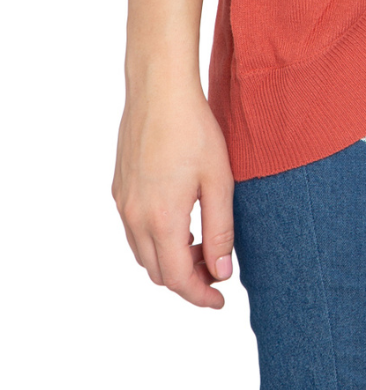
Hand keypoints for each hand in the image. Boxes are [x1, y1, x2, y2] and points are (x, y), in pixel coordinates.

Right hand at [113, 84, 234, 308]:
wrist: (159, 90)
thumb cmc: (194, 130)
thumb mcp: (219, 181)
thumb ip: (221, 231)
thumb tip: (222, 272)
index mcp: (161, 220)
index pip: (178, 279)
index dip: (200, 296)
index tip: (221, 300)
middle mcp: (135, 217)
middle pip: (158, 272)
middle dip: (188, 280)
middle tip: (217, 270)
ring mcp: (123, 202)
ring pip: (143, 253)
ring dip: (170, 260)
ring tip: (202, 246)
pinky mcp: (119, 188)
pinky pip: (134, 230)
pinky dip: (155, 240)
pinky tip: (180, 221)